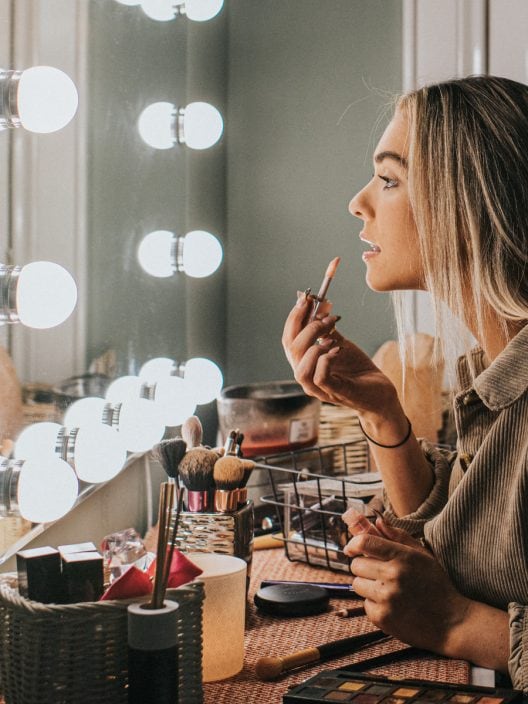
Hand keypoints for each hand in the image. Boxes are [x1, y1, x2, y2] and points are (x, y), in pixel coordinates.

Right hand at [281, 291, 397, 413]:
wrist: (379, 393)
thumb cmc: (357, 370)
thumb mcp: (340, 344)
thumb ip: (327, 330)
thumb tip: (319, 306)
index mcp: (304, 363)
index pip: (289, 339)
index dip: (295, 317)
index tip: (305, 298)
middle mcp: (306, 376)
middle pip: (291, 349)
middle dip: (304, 325)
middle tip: (324, 312)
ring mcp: (319, 388)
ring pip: (300, 368)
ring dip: (314, 345)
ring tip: (332, 336)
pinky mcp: (335, 393)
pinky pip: (320, 377)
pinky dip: (326, 359)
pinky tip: (337, 350)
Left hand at [343, 518, 470, 653]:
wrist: (452, 622)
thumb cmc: (436, 585)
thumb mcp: (423, 555)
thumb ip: (398, 536)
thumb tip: (377, 521)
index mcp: (402, 557)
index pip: (364, 542)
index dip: (353, 544)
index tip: (352, 549)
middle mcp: (393, 576)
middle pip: (356, 565)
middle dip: (364, 567)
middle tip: (379, 573)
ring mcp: (387, 598)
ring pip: (357, 584)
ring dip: (367, 586)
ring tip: (387, 590)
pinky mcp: (382, 618)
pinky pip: (364, 604)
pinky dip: (374, 604)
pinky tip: (392, 606)